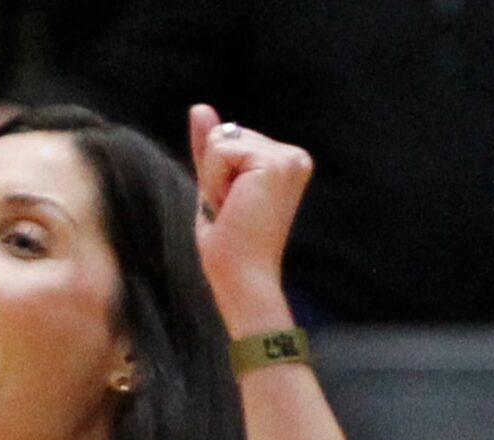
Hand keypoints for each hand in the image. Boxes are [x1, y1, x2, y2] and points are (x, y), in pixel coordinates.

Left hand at [188, 104, 312, 331]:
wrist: (241, 279)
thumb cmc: (229, 247)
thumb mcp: (214, 189)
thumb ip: (209, 150)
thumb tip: (199, 107)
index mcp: (285, 163)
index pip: (231, 141)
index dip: (218, 176)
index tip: (233, 210)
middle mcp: (294, 156)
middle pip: (227, 134)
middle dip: (215, 176)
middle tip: (231, 214)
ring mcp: (289, 158)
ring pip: (222, 140)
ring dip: (214, 181)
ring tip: (232, 212)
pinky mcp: (276, 163)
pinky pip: (221, 151)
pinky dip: (215, 182)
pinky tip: (233, 207)